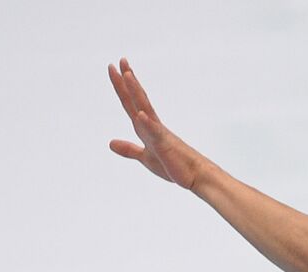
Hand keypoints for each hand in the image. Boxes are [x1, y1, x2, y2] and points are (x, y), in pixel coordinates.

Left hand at [107, 58, 208, 189]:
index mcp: (146, 128)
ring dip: (136, 91)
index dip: (121, 86)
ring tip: (127, 74)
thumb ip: (129, 149)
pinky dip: (147, 124)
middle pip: (137, 99)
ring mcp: (160, 133)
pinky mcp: (166, 145)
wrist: (196, 176)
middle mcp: (153, 125)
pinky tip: (140, 114)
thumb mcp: (146, 157)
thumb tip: (111, 143)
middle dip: (127, 80)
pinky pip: (156, 133)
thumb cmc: (175, 166)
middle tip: (121, 60)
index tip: (114, 69)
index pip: (131, 103)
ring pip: (145, 108)